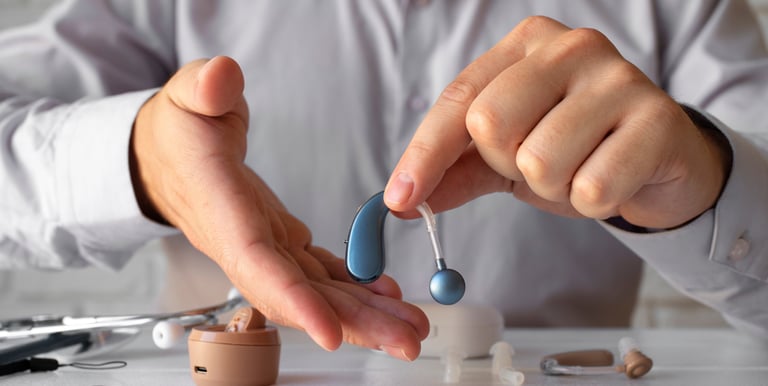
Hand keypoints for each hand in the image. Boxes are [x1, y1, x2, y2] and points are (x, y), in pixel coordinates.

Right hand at [130, 56, 427, 359]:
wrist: (167, 158)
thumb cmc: (177, 131)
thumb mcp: (184, 98)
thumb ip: (202, 90)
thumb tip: (221, 78)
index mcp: (222, 210)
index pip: (256, 263)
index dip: (293, 301)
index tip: (330, 332)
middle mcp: (246, 243)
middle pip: (300, 295)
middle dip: (352, 323)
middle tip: (407, 341)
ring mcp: (267, 248)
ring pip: (317, 292)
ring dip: (365, 315)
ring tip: (412, 327)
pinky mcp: (282, 242)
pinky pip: (321, 274)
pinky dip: (355, 288)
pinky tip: (389, 295)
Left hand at [384, 17, 730, 228]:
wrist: (657, 163)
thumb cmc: (576, 150)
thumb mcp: (506, 157)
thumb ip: (456, 171)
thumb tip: (403, 201)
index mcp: (525, 45)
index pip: (458, 100)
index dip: (424, 155)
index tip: (400, 201)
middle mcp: (570, 47)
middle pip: (491, 123)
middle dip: (507, 164)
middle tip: (540, 163)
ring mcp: (618, 77)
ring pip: (540, 161)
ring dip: (554, 186)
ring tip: (582, 169)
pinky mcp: (657, 118)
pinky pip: (592, 187)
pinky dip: (592, 201)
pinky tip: (614, 179)